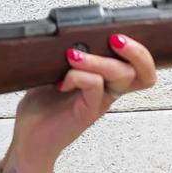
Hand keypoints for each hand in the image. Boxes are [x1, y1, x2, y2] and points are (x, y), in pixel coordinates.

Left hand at [5, 33, 156, 170]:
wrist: (29, 141)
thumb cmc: (42, 110)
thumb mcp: (56, 73)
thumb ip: (69, 55)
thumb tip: (69, 31)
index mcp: (105, 81)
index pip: (141, 67)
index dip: (142, 51)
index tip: (121, 35)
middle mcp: (107, 92)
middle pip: (142, 71)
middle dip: (135, 50)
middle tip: (114, 39)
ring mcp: (99, 102)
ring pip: (120, 76)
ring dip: (99, 60)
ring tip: (74, 55)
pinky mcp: (86, 113)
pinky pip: (95, 87)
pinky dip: (79, 75)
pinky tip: (63, 79)